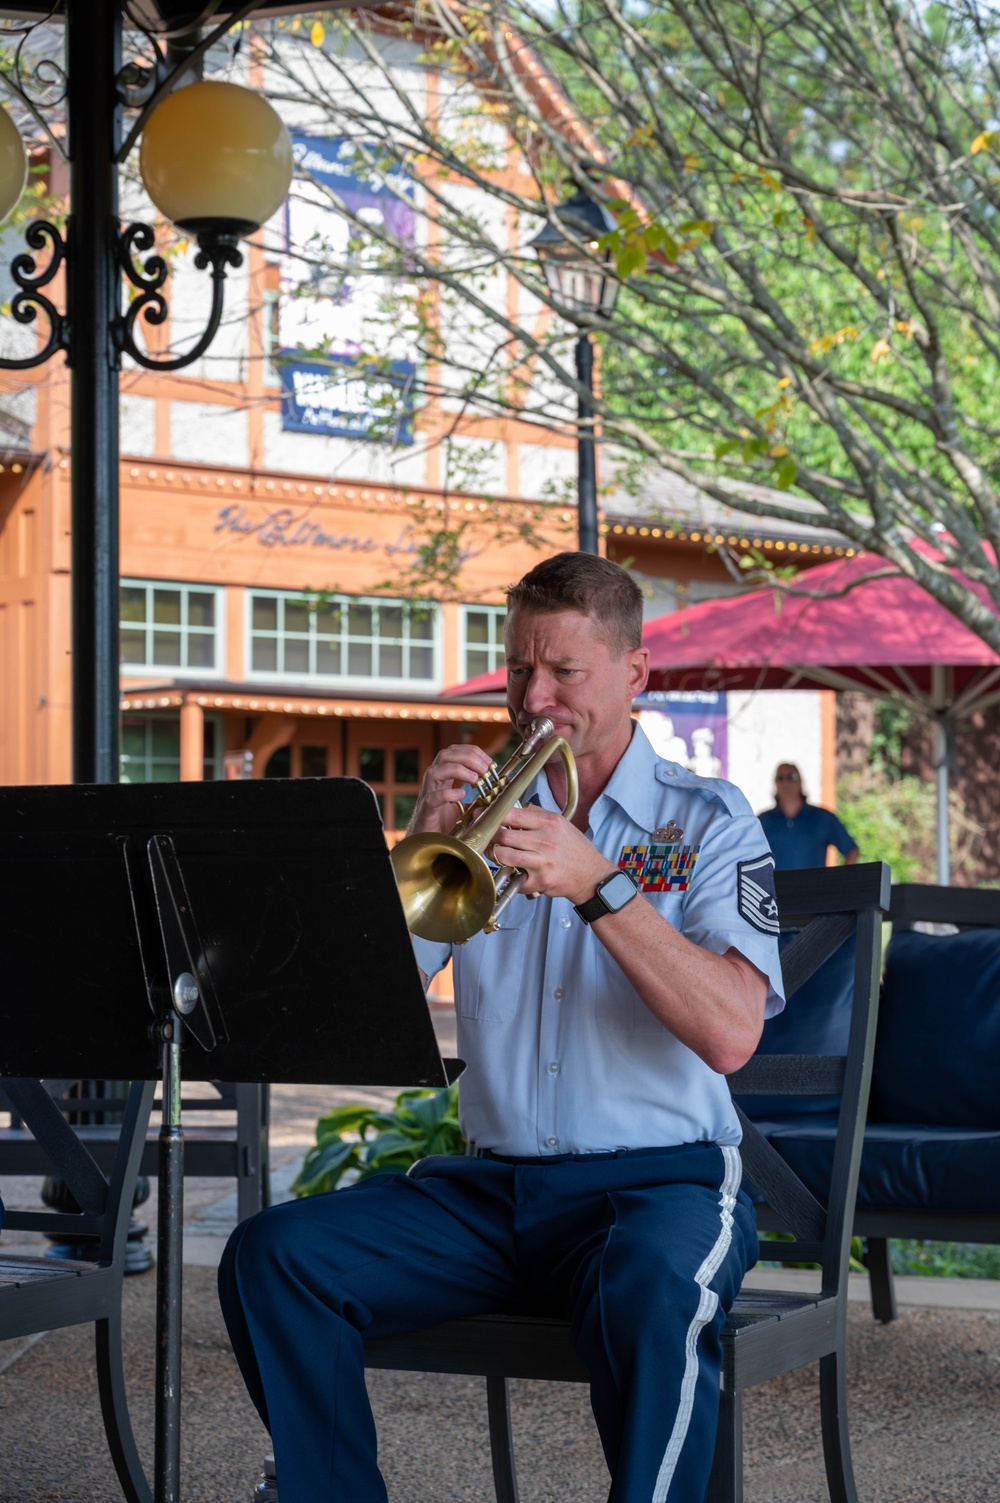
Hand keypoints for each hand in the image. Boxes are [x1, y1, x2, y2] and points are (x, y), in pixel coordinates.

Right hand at [407, 743, 494, 835]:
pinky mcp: (426, 811)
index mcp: (443, 777)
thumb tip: (497, 793)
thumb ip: (476, 798)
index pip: (454, 752)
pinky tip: (461, 795)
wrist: (429, 845)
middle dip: (467, 757)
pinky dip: (447, 793)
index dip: (472, 751)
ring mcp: (427, 795)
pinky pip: (432, 798)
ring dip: (458, 770)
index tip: (489, 761)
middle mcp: (433, 782)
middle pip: (445, 755)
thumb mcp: (465, 807)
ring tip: (475, 779)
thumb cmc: (445, 825)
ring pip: (435, 771)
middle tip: (485, 768)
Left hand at [490, 804, 615, 902]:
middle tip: (486, 839)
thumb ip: (538, 815)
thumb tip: (516, 809)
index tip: (480, 815)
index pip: (512, 814)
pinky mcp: (542, 880)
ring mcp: (543, 861)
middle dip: (490, 838)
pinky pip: (517, 880)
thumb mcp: (561, 824)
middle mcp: (545, 840)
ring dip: (496, 856)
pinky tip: (515, 874)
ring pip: (505, 856)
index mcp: (549, 823)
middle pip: (504, 836)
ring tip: (497, 855)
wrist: (592, 875)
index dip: (491, 815)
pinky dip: (512, 879)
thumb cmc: (575, 850)